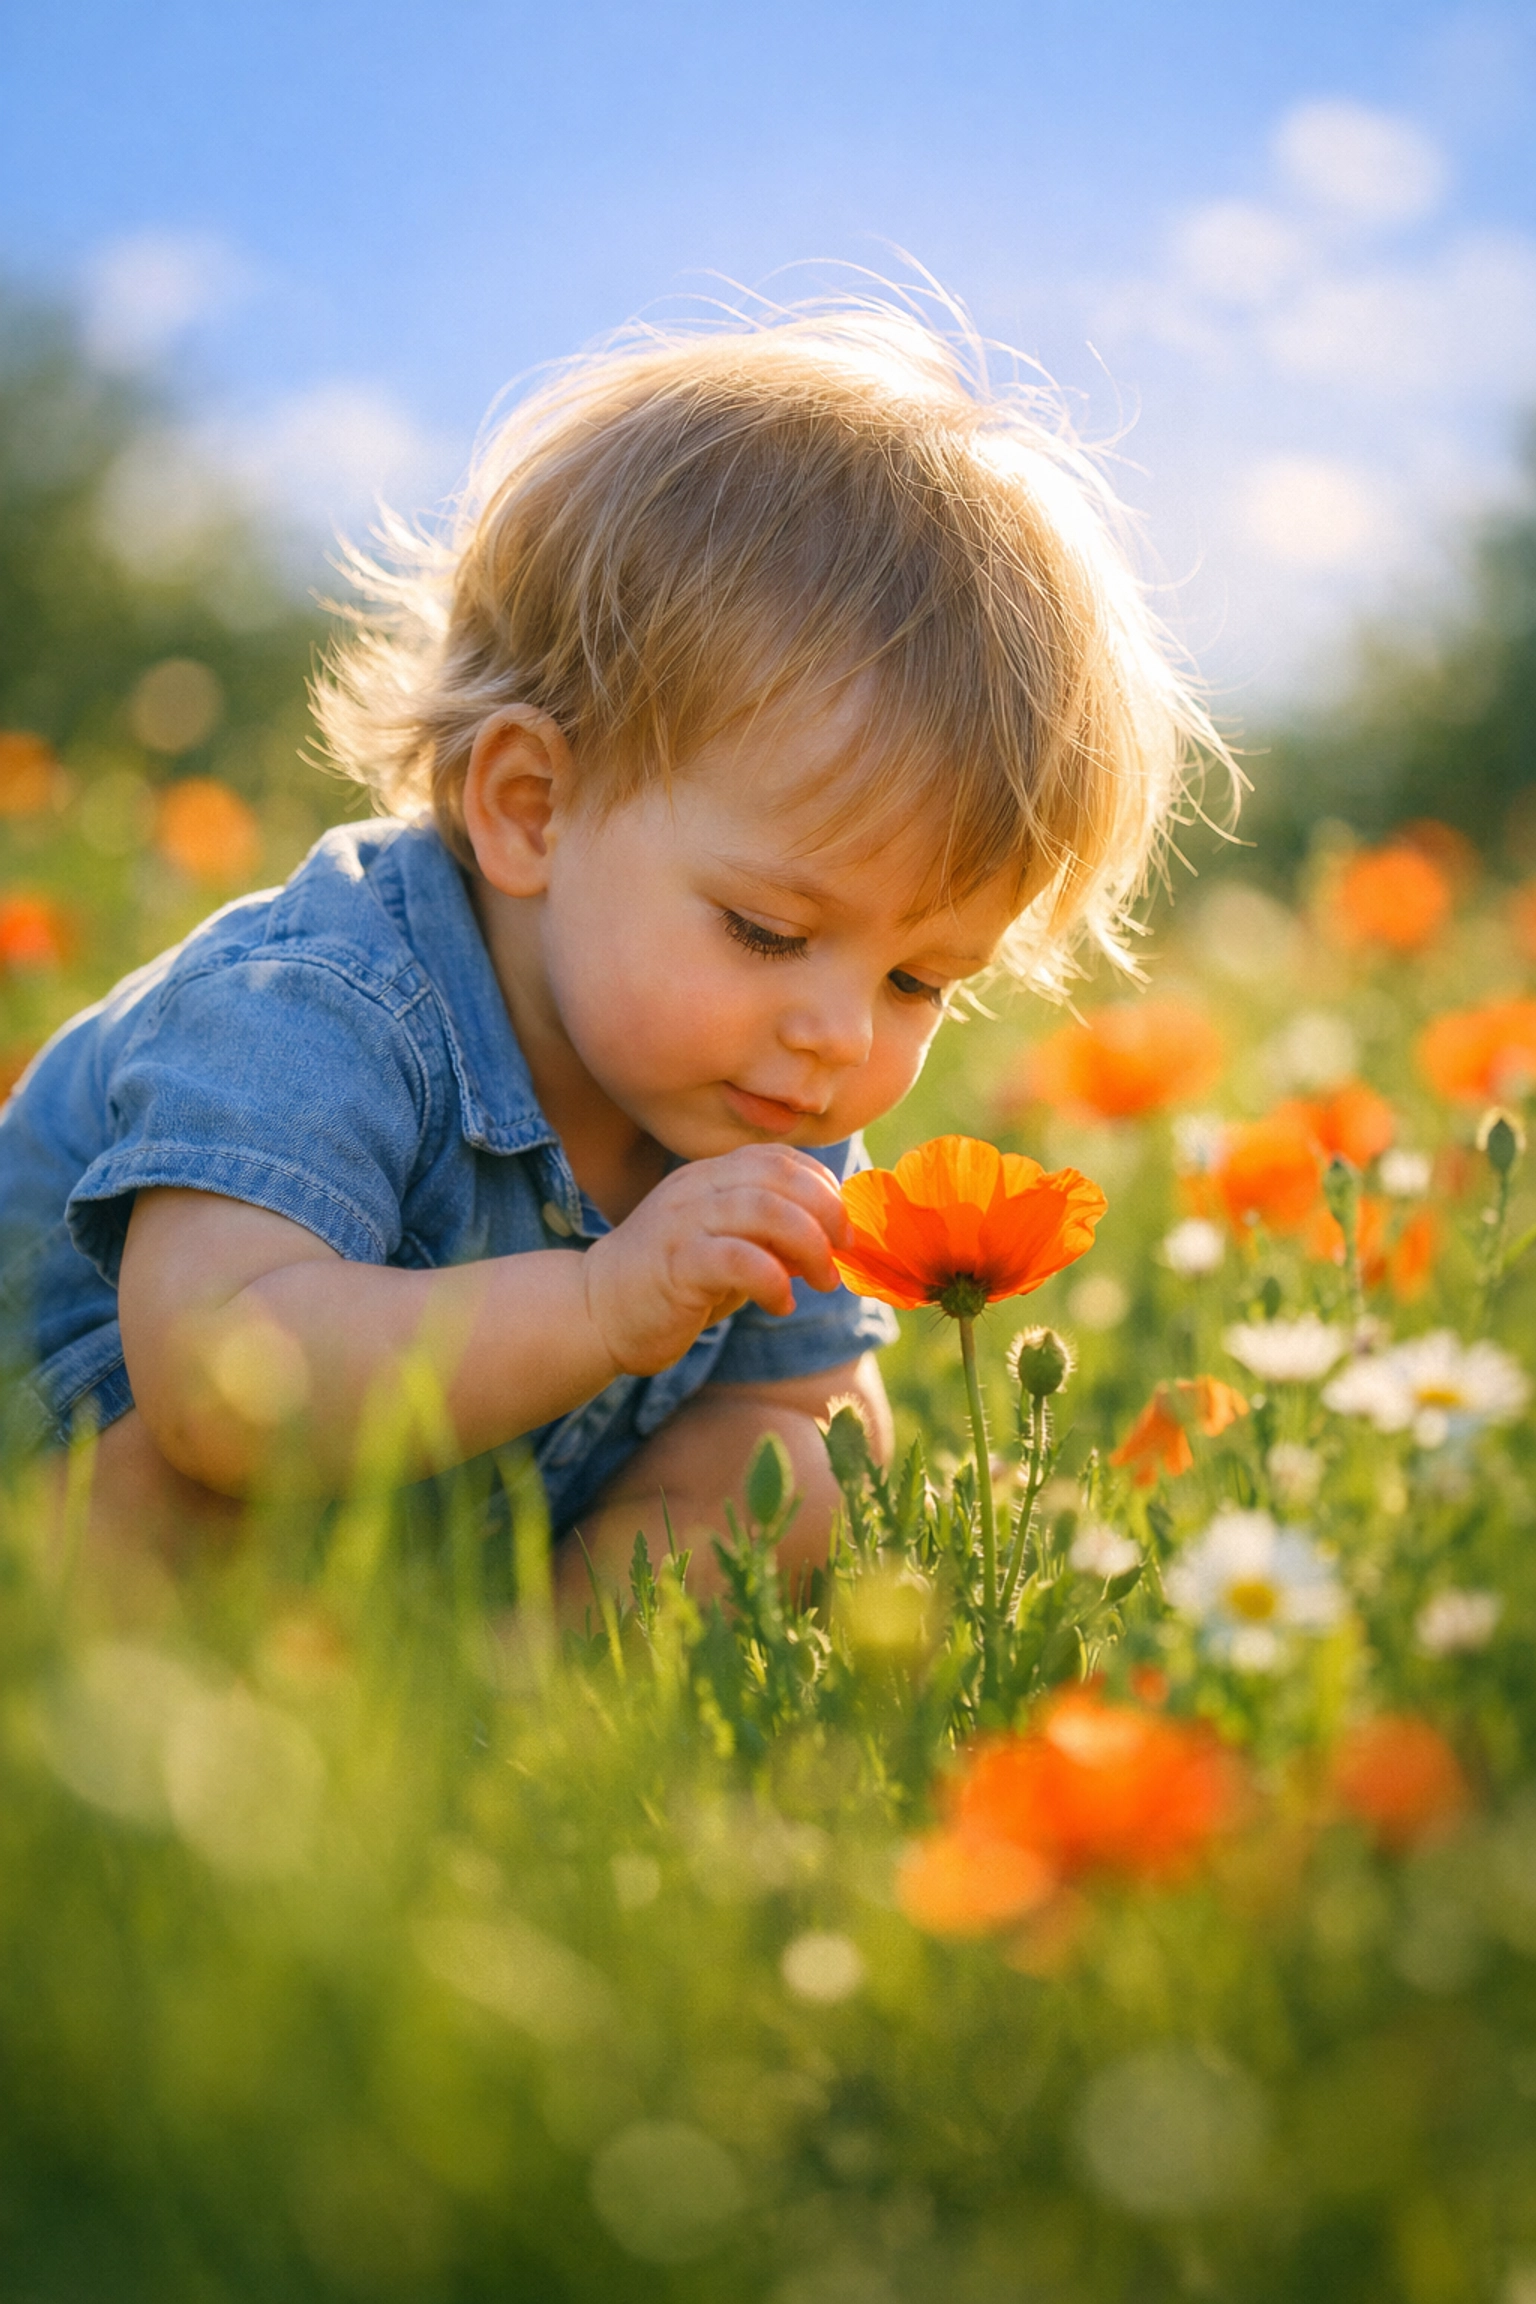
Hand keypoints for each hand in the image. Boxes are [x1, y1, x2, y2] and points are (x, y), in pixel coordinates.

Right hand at [581, 1146, 854, 1375]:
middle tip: (843, 1254)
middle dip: (827, 1213)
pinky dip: (772, 1280)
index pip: (780, 1158)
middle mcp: (697, 1187)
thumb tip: (835, 1240)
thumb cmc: (674, 1283)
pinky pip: (737, 1259)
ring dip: (809, 1245)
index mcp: (710, 1175)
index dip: (825, 1188)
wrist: (596, 1312)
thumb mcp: (731, 1248)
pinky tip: (781, 1303)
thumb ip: (774, 1236)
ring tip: (824, 1280)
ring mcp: (683, 1221)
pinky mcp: (674, 1263)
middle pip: (780, 1176)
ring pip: (764, 1209)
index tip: (844, 1228)